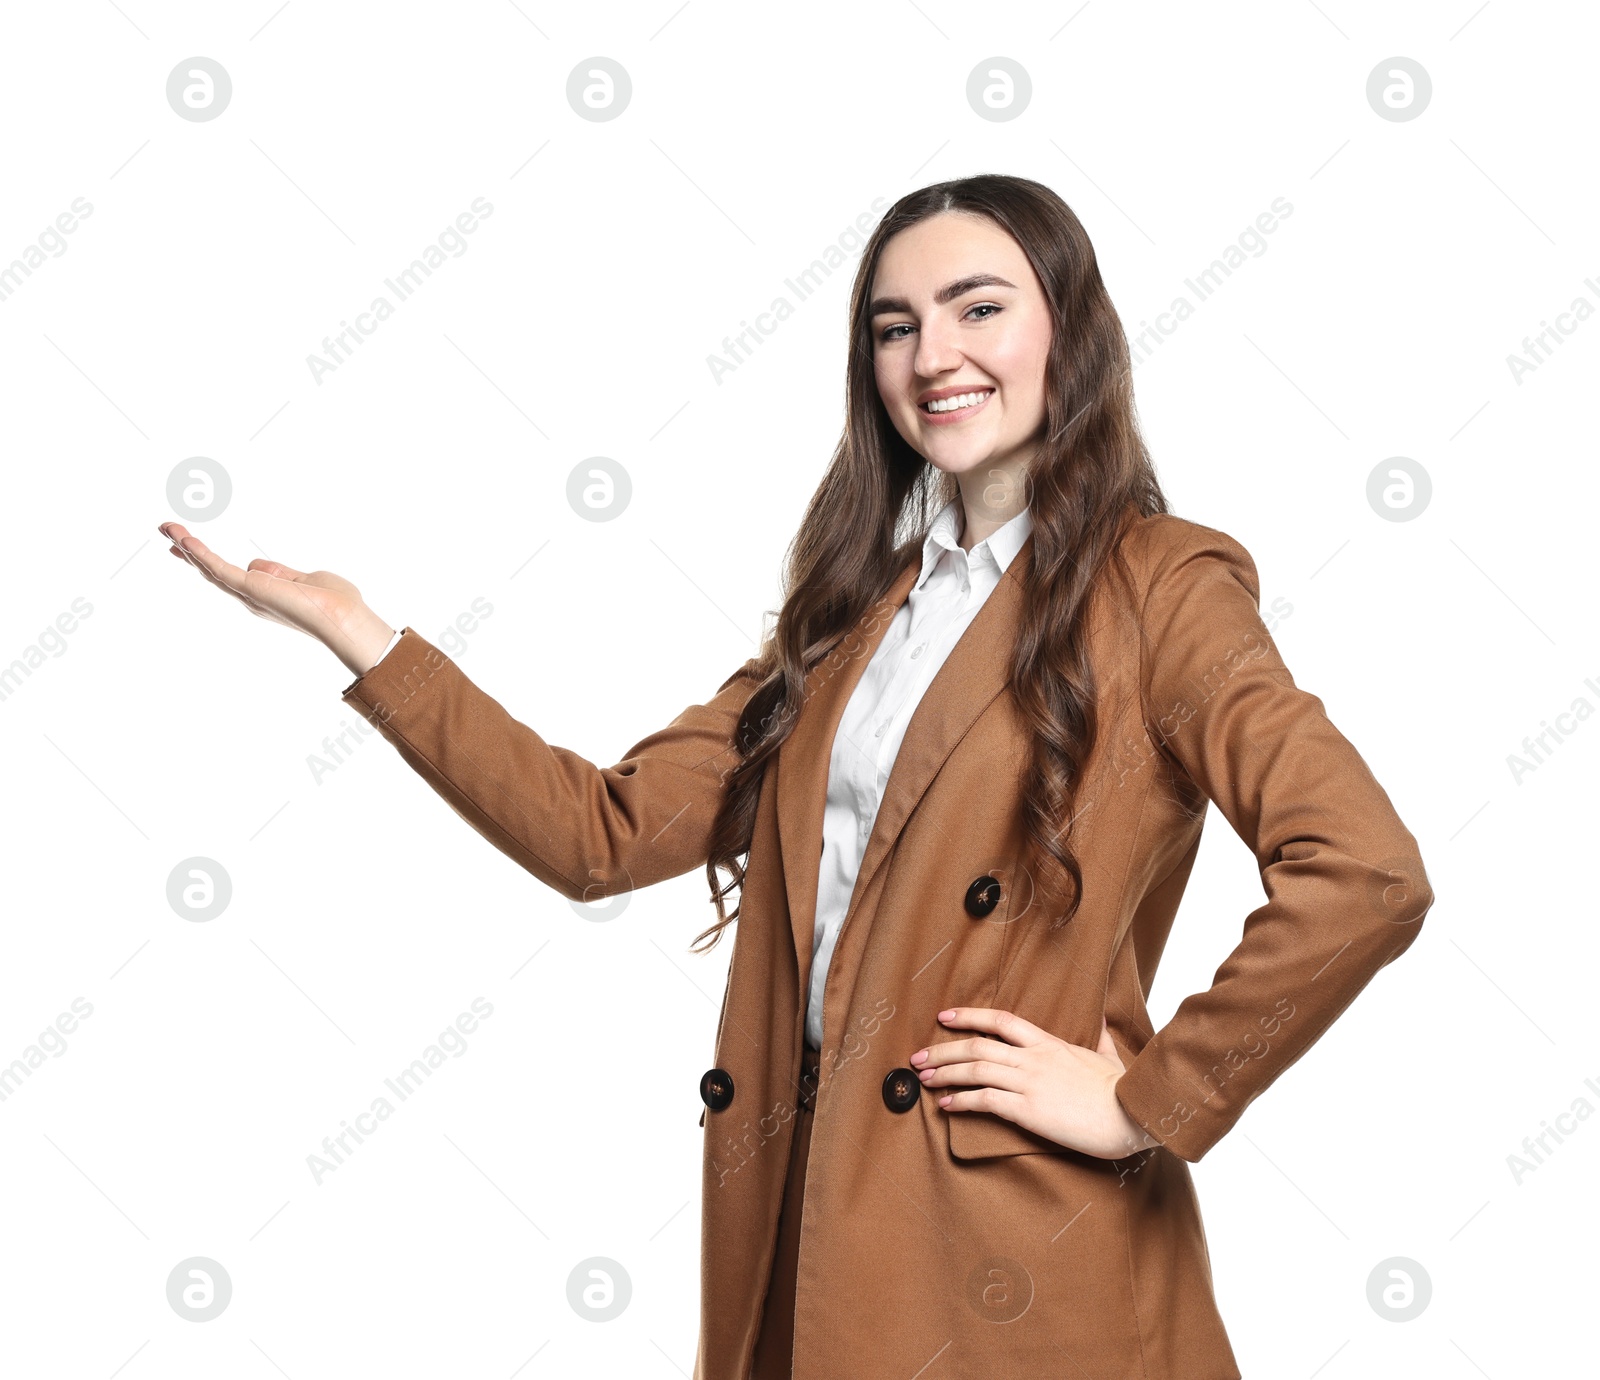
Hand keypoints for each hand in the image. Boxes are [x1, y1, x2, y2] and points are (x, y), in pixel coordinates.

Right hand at [157, 521, 395, 677]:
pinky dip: (201, 554)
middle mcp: (252, 597)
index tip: (186, 545)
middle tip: (166, 530)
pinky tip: (185, 540)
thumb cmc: (335, 604)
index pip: (229, 574)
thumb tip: (255, 564)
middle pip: (212, 570)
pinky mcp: (251, 590)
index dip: (206, 559)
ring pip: (210, 568)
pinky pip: (220, 569)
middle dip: (189, 551)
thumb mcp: (304, 580)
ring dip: (188, 547)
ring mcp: (249, 595)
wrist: (344, 618)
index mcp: (264, 595)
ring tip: (167, 527)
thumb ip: (280, 572)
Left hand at [910, 1008, 1161, 1159]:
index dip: (969, 1016)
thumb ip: (1100, 1038)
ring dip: (944, 1072)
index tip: (944, 1017)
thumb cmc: (1125, 1089)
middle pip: (978, 1045)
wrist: (1133, 1113)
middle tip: (918, 1056)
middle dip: (943, 1049)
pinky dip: (961, 1100)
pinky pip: (985, 1100)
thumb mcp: (1110, 1055)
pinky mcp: (1029, 1109)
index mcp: (1049, 1043)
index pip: (1001, 1020)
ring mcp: (1030, 1082)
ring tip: (923, 1077)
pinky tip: (945, 1104)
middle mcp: (1034, 1058)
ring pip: (975, 1070)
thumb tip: (1103, 1021)